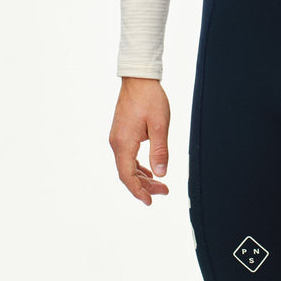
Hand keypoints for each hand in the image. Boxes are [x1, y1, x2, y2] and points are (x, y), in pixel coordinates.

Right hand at [109, 77, 170, 205]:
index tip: (150, 201)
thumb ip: (159, 151)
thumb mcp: (159, 125)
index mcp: (124, 143)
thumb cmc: (150, 98)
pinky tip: (149, 170)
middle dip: (144, 185)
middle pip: (127, 173)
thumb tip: (161, 174)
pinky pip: (127, 156)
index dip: (138, 191)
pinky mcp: (121, 132)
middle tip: (164, 191)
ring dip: (142, 176)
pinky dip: (138, 166)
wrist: (138, 78)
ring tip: (160, 184)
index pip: (127, 176)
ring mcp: (117, 137)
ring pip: (127, 165)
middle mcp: (116, 143)